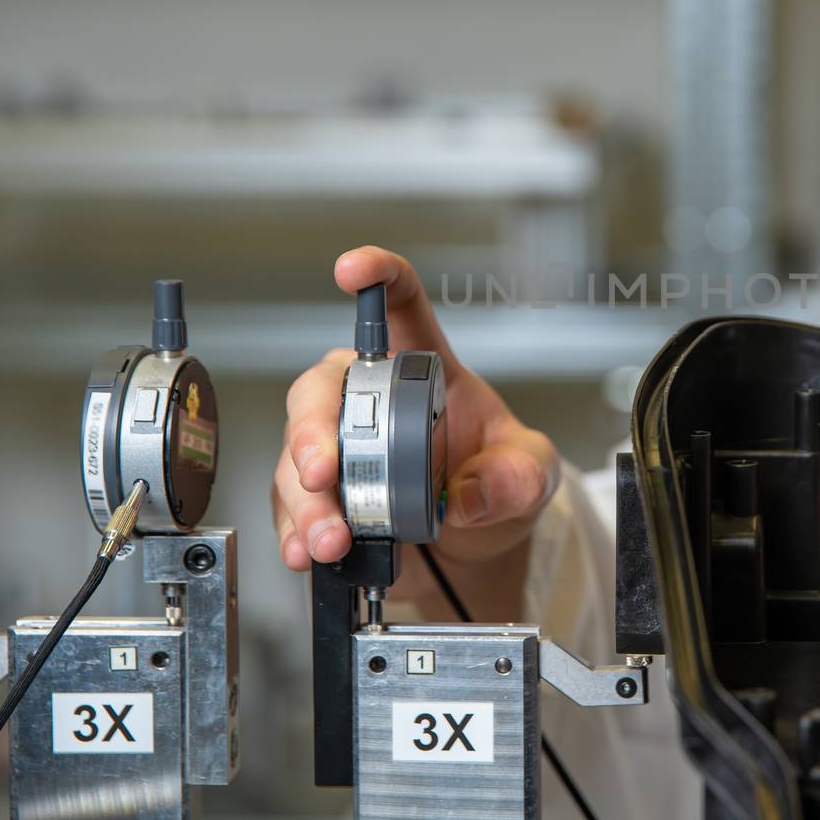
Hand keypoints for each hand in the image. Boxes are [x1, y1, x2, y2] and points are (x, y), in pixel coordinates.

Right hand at [271, 246, 559, 618]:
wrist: (472, 550)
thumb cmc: (496, 486)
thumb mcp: (530, 475)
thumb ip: (516, 476)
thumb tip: (474, 494)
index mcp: (424, 372)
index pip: (400, 306)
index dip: (378, 277)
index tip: (353, 269)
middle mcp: (372, 401)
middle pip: (323, 389)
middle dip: (313, 430)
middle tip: (323, 470)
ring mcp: (340, 448)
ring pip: (296, 454)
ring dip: (305, 498)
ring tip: (330, 537)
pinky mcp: (320, 495)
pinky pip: (289, 503)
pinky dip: (295, 529)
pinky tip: (305, 551)